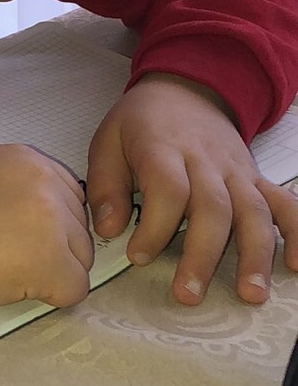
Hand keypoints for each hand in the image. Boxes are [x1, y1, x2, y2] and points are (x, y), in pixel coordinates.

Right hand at [0, 143, 92, 314]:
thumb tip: (32, 212)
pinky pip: (76, 288)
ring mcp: (52, 221)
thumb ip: (10, 184)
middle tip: (8, 258)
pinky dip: (52, 297)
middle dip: (53, 247)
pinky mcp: (51, 261)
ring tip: (7, 272)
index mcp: (26, 159)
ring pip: (80, 257)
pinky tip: (16, 289)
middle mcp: (45, 182)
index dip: (45, 223)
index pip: (66, 195)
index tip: (16, 236)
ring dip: (52, 271)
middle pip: (78, 225)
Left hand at [87, 73, 297, 303]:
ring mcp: (237, 171)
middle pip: (213, 207)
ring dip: (255, 254)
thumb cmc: (140, 125)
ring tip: (251, 294)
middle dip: (203, 254)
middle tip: (188, 294)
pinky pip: (285, 203)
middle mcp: (206, 161)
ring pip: (253, 210)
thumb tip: (109, 229)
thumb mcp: (107, 143)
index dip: (155, 227)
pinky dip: (297, 232)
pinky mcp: (256, 178)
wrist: (185, 90)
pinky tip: (297, 264)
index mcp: (164, 149)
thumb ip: (105, 186)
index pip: (169, 189)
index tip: (138, 258)